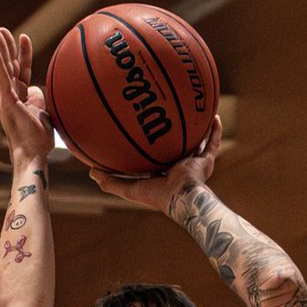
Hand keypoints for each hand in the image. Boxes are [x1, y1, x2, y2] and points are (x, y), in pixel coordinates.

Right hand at [0, 27, 54, 162]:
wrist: (34, 152)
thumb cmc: (39, 139)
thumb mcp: (44, 113)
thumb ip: (40, 99)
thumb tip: (40, 90)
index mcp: (19, 97)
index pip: (21, 71)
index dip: (23, 54)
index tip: (24, 38)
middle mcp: (10, 95)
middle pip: (9, 65)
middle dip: (7, 46)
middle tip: (1, 29)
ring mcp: (6, 97)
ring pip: (3, 68)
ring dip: (0, 48)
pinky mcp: (5, 100)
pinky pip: (1, 77)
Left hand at [89, 115, 222, 211]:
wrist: (182, 198)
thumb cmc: (158, 196)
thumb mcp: (130, 188)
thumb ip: (111, 181)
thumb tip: (92, 171)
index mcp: (163, 172)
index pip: (156, 155)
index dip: (151, 144)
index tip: (145, 129)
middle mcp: (179, 165)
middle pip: (176, 144)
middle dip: (174, 132)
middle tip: (168, 112)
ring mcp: (194, 162)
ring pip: (197, 141)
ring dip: (196, 127)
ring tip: (195, 108)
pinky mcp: (206, 161)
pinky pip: (212, 142)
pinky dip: (215, 130)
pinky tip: (214, 114)